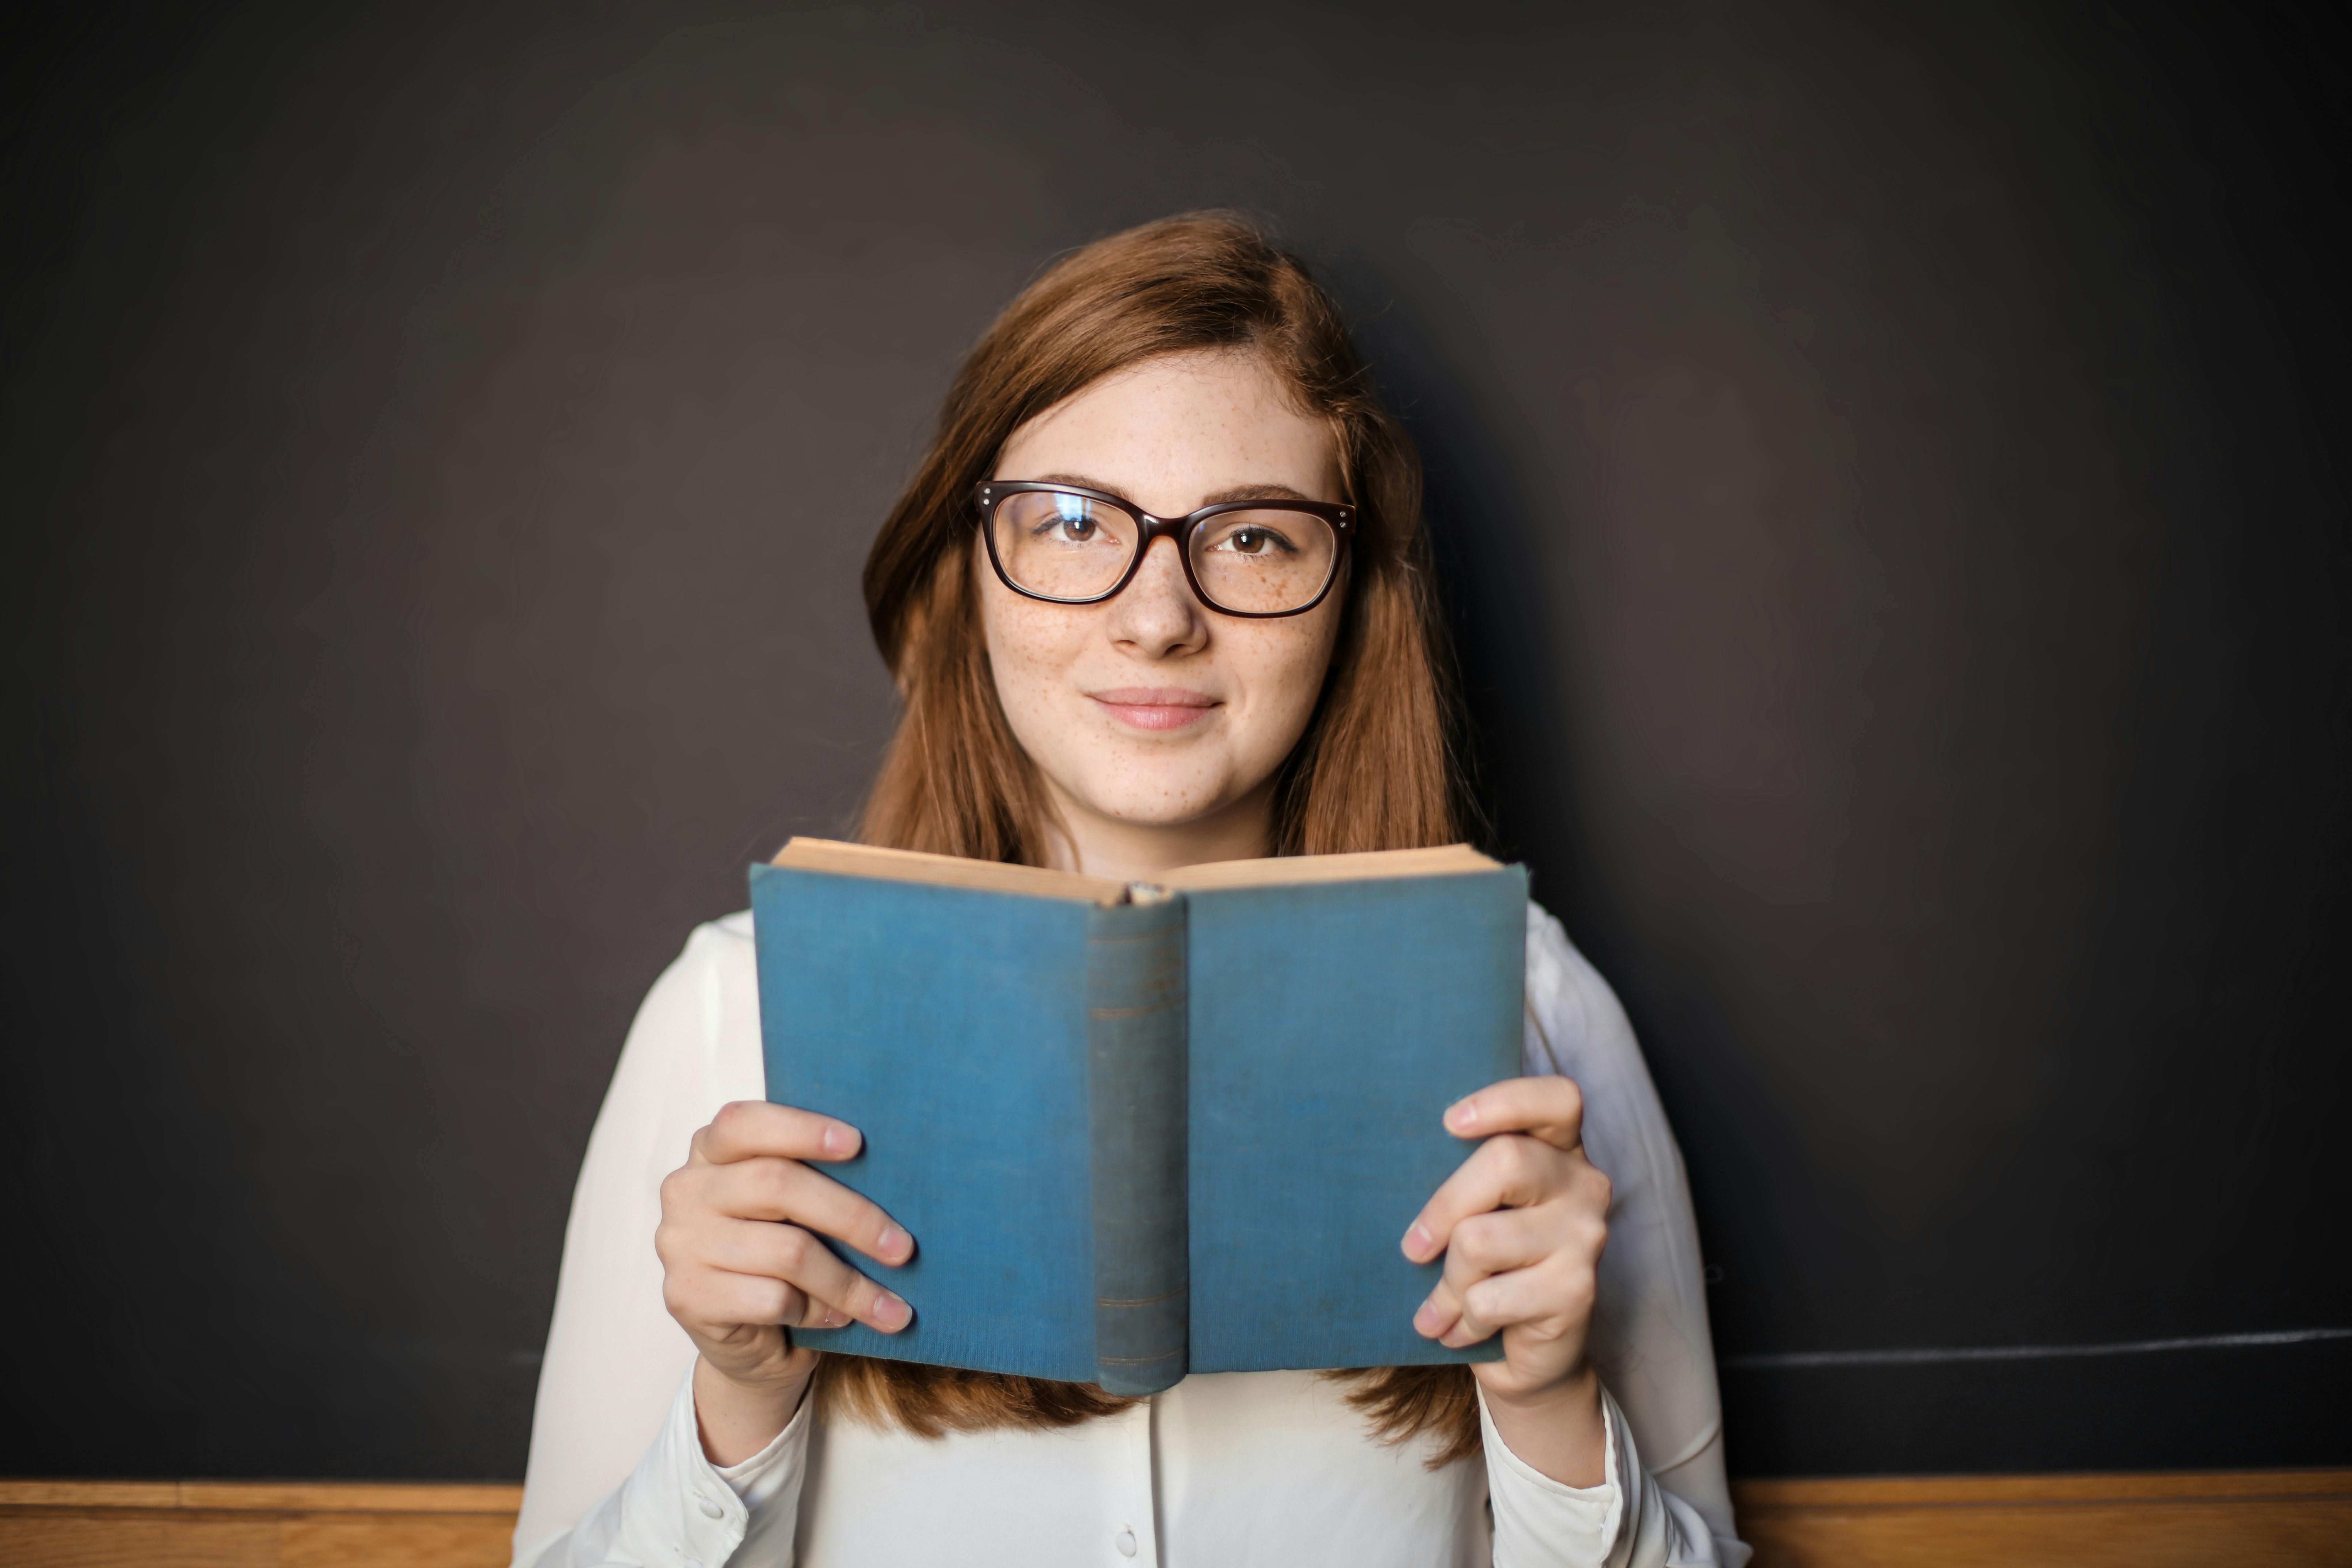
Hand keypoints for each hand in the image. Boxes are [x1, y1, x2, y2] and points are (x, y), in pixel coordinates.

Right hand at [656, 1100, 914, 1460]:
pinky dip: (818, 1311)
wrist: (753, 1344)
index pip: (744, 1122)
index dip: (801, 1128)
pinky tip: (838, 1319)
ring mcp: (680, 1245)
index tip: (857, 1143)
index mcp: (710, 1151)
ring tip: (891, 1304)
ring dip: (850, 1282)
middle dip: (852, 1217)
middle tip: (903, 1248)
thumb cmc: (785, 1260)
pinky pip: (772, 1298)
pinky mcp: (687, 1297)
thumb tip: (892, 1172)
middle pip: (777, 1184)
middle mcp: (686, 1190)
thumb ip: (815, 1179)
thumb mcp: (797, 1210)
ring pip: (786, 1251)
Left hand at [1402, 1076, 1610, 1482]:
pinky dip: (1460, 1321)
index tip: (1449, 1122)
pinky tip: (1463, 1330)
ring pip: (1480, 1239)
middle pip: (1505, 1162)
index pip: (1558, 1099)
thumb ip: (1461, 1180)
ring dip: (1445, 1284)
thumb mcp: (1473, 1213)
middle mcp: (1584, 1185)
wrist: (1523, 1356)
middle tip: (1413, 1248)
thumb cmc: (1487, 1270)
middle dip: (1443, 1208)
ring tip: (1439, 1307)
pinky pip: (1488, 1298)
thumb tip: (1386, 1163)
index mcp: (1560, 1152)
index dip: (1505, 1100)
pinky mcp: (1577, 1292)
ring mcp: (1586, 1238)